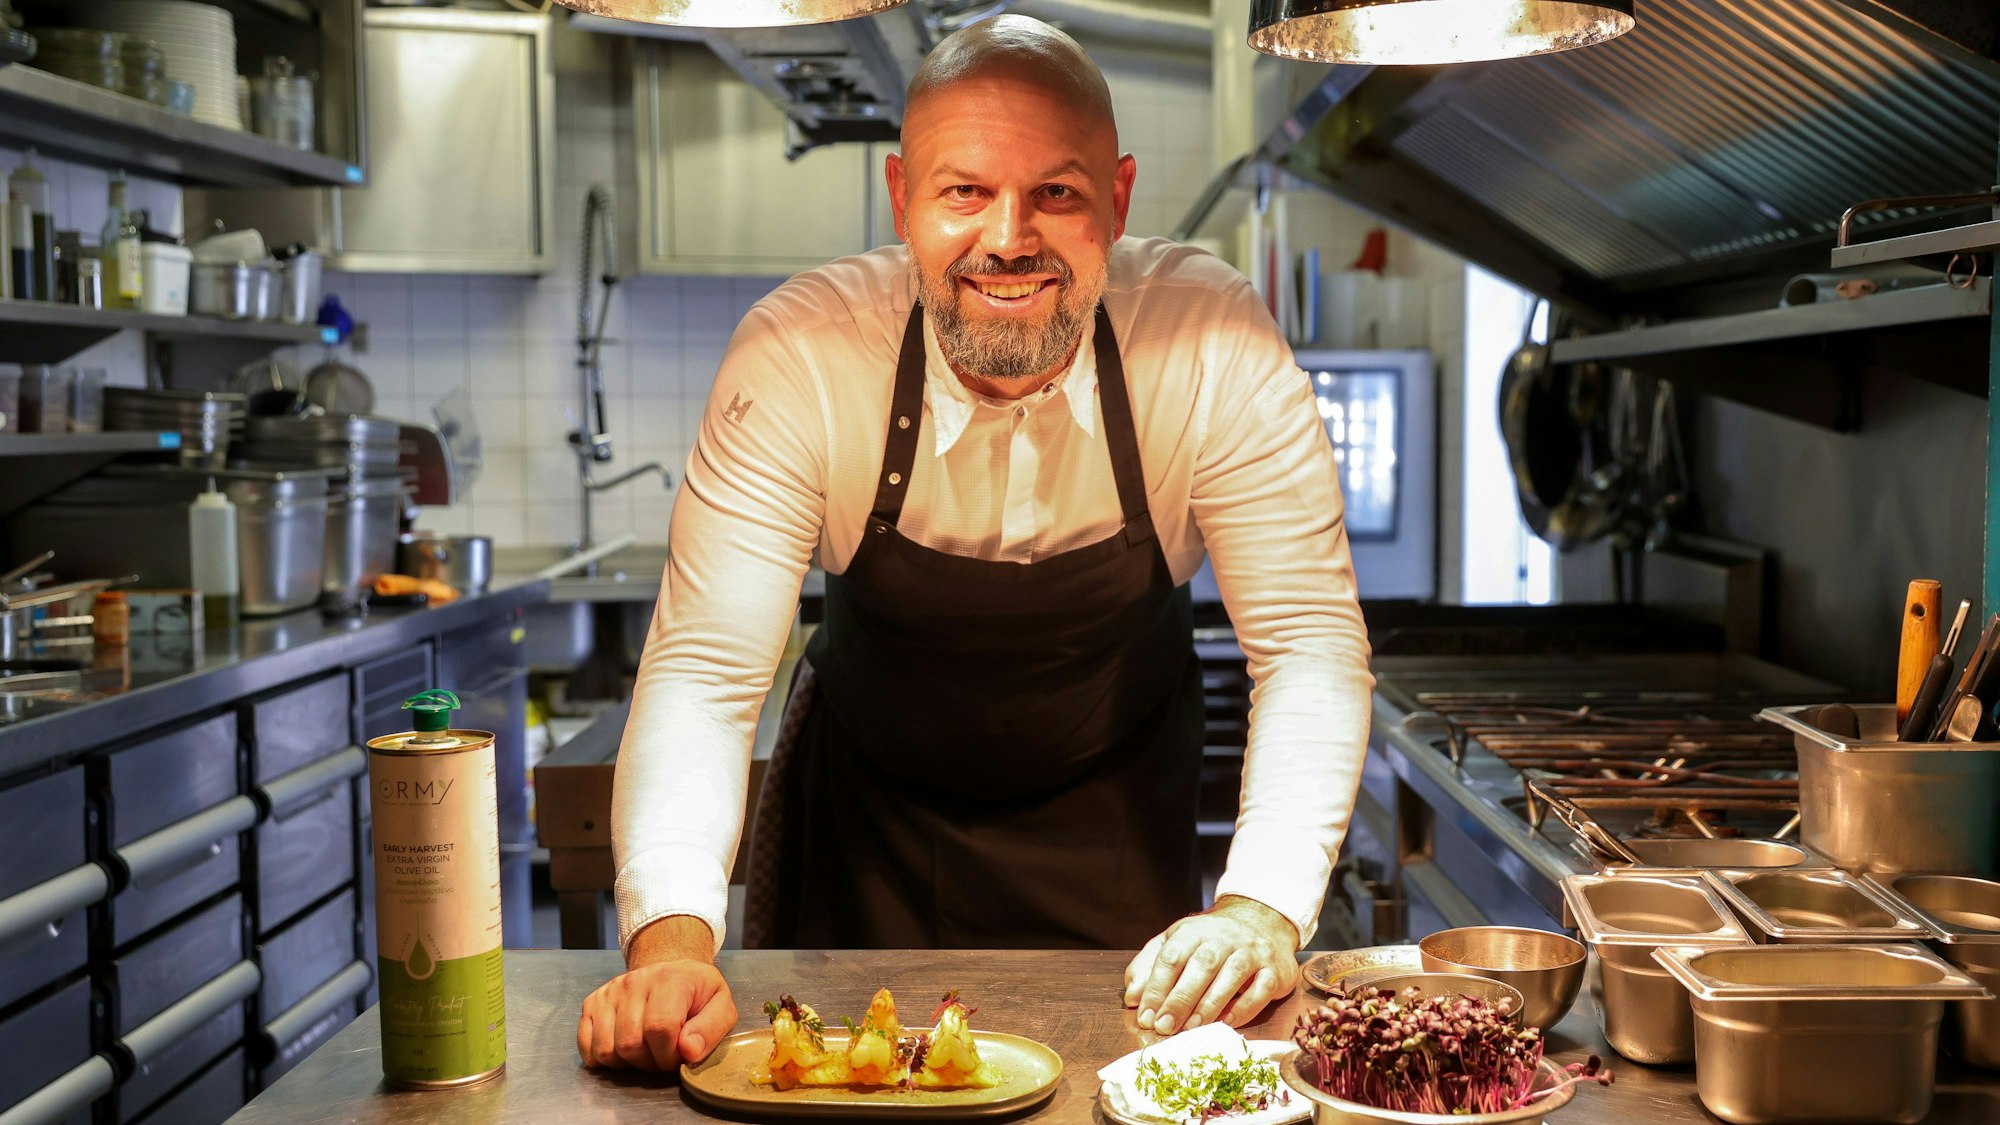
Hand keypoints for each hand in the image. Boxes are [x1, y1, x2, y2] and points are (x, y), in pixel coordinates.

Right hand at [578, 959, 737, 1071]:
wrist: (671, 970)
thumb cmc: (697, 993)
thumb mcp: (720, 1006)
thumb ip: (711, 1030)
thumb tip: (688, 1051)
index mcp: (669, 981)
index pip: (660, 1028)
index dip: (670, 1054)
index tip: (680, 1055)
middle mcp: (633, 983)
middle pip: (630, 1044)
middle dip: (650, 1062)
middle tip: (663, 1055)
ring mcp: (609, 992)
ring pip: (606, 1049)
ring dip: (628, 1063)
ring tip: (646, 1051)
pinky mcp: (592, 1003)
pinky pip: (587, 1046)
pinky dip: (603, 1058)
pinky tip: (623, 1050)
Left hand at [1123, 896, 1299, 1034]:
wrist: (1261, 922)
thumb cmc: (1210, 941)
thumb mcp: (1175, 943)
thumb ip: (1149, 966)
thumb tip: (1133, 997)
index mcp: (1194, 930)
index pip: (1172, 956)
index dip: (1156, 987)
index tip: (1145, 1015)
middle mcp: (1224, 938)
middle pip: (1200, 965)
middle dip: (1180, 999)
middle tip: (1164, 1027)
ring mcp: (1252, 952)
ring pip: (1231, 976)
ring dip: (1209, 1005)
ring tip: (1190, 1029)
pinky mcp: (1275, 970)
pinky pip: (1261, 990)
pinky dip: (1243, 1008)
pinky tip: (1226, 1022)